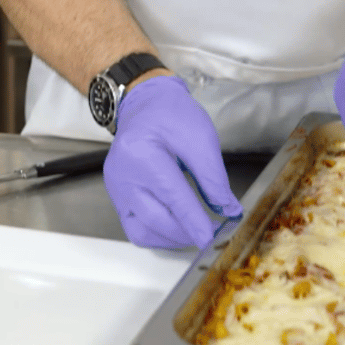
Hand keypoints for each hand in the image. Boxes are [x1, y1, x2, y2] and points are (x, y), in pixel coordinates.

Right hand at [103, 75, 242, 248]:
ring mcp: (116, 189)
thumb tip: (227, 210)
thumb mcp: (200, 137)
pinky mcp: (117, 197)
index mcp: (142, 154)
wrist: (144, 105)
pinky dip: (158, 235)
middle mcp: (122, 175)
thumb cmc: (169, 114)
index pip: (172, 198)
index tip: (212, 238)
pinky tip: (177, 228)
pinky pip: (136, 228)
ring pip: (142, 233)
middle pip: (155, 220)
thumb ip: (214, 177)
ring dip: (171, 239)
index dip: (194, 222)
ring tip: (195, 231)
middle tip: (211, 233)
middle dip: (186, 233)